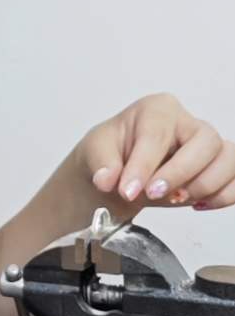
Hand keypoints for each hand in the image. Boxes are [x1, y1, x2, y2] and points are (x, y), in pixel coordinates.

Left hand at [80, 93, 234, 209]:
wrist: (118, 173)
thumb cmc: (110, 153)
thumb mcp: (94, 151)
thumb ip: (101, 163)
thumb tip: (108, 179)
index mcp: (157, 110)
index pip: (158, 134)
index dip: (144, 164)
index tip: (127, 190)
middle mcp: (189, 124)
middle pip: (206, 142)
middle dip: (181, 173)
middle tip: (154, 194)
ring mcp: (208, 146)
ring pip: (229, 160)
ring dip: (205, 186)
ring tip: (175, 199)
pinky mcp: (217, 168)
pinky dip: (223, 196)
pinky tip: (197, 205)